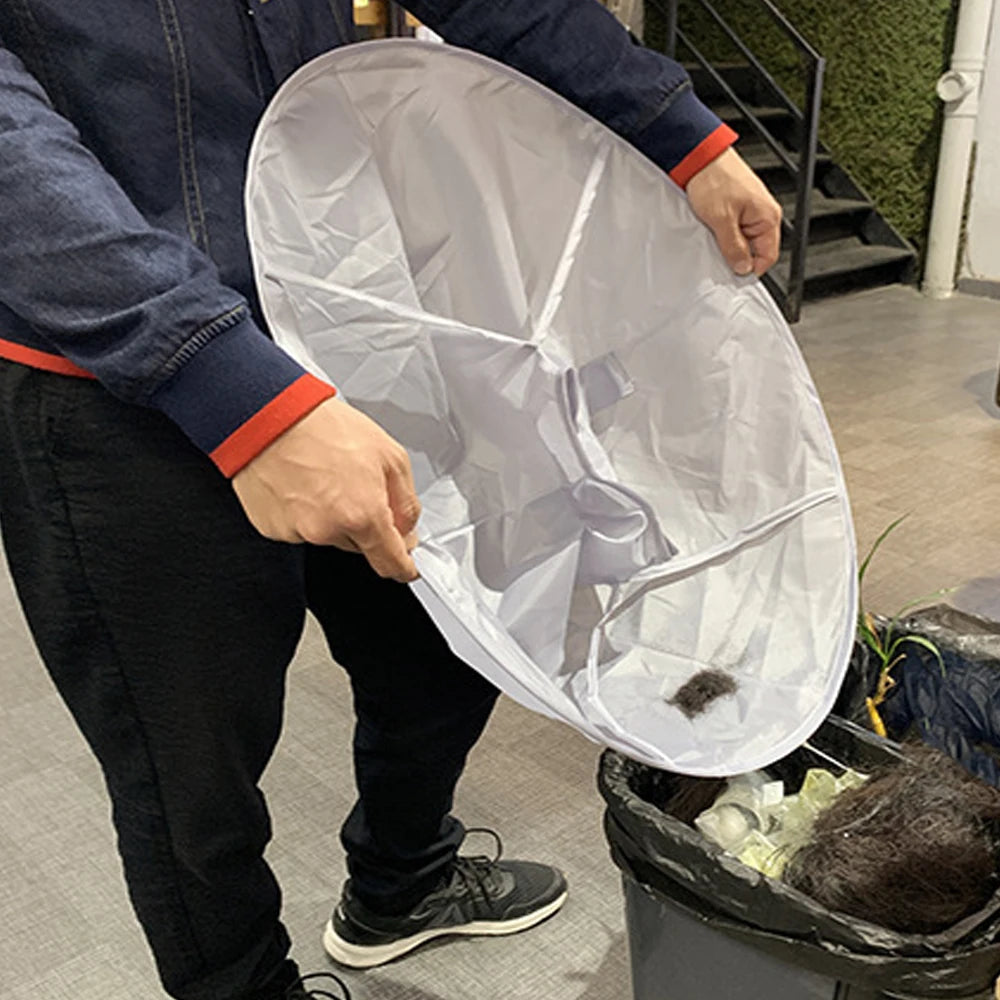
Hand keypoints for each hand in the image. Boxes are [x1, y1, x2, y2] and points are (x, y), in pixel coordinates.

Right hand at [232, 397, 419, 581]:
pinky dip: (304, 511)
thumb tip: (407, 530)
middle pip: (359, 545)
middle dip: (364, 522)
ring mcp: (297, 531)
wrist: (270, 415)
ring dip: (333, 516)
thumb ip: (406, 502)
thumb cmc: (323, 426)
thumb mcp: (390, 455)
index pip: (390, 563)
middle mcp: (328, 530)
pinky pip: (299, 528)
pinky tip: (302, 482)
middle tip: (355, 483)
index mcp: (363, 515)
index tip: (406, 566)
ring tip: (324, 474)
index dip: (403, 566)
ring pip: (329, 535)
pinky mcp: (272, 527)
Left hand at [685, 147, 781, 276]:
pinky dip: (722, 234)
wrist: (699, 157)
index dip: (752, 269)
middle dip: (737, 257)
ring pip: (742, 241)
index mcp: (768, 216)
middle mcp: (762, 214)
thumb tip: (742, 267)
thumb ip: (734, 247)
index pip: (768, 256)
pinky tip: (711, 231)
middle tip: (719, 256)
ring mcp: (749, 211)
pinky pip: (732, 231)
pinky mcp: (736, 208)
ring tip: (713, 238)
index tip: (734, 275)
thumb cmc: (714, 178)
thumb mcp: (722, 219)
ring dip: (727, 245)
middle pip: (754, 250)